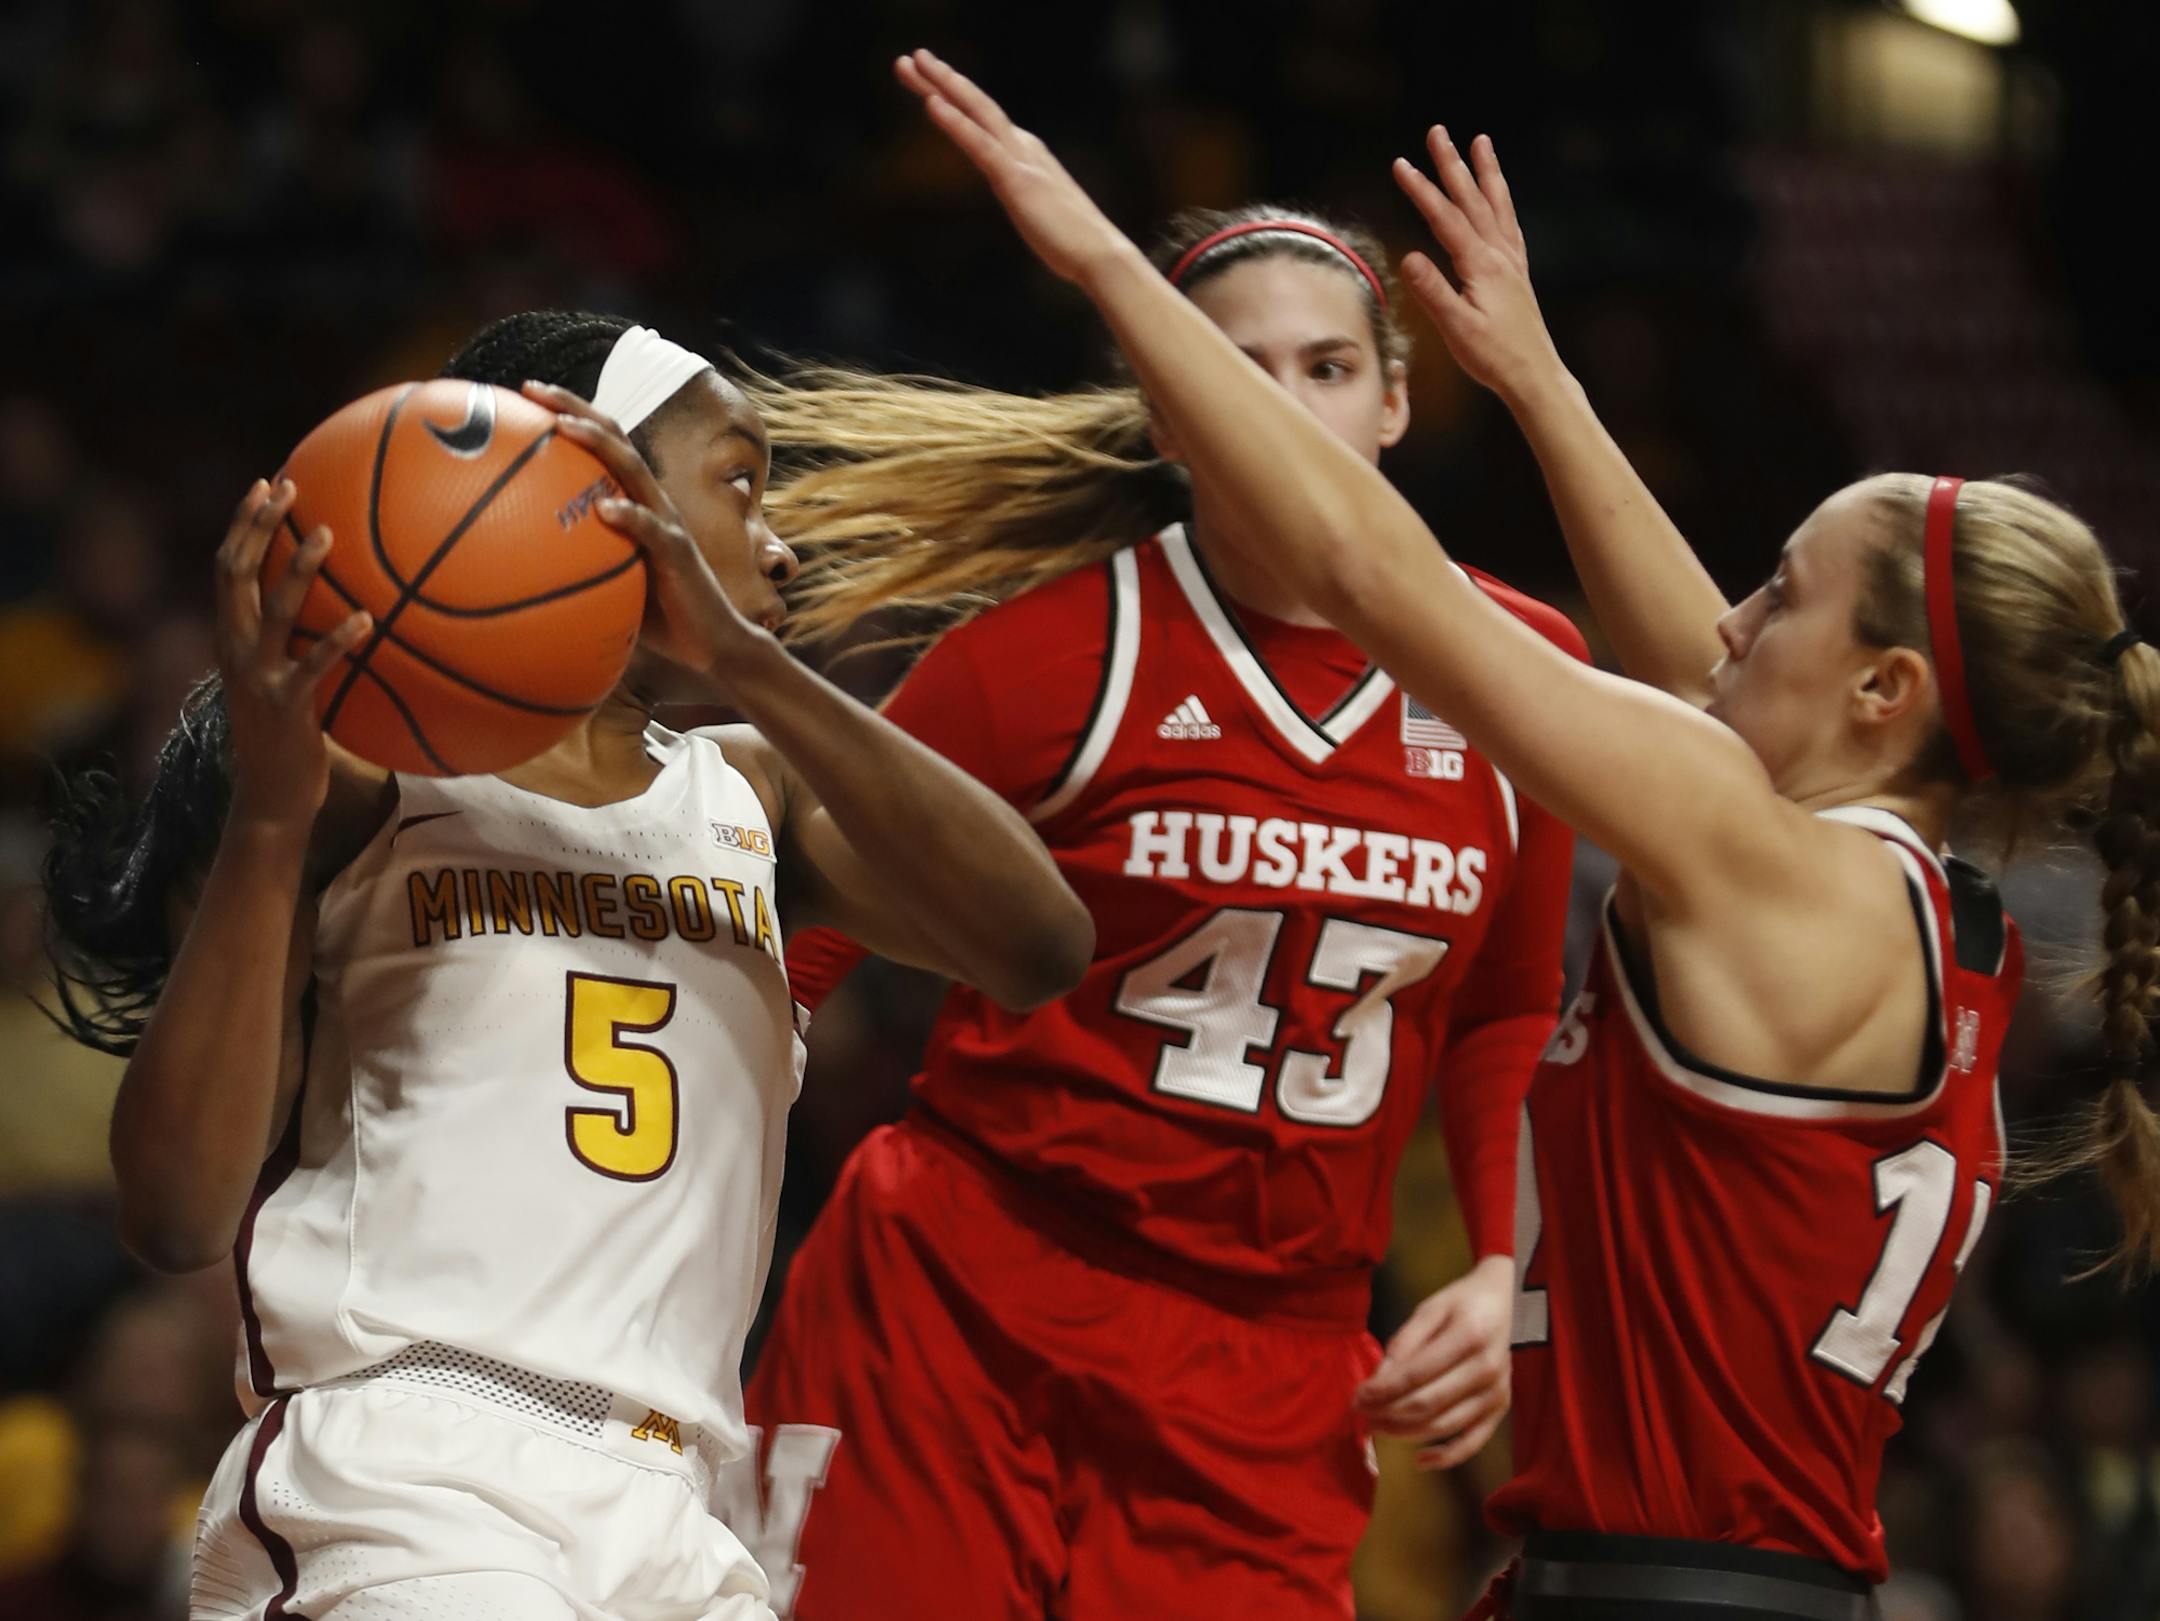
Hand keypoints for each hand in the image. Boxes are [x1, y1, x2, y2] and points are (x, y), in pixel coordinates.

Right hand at [214, 478, 370, 825]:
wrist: (270, 798)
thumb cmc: (287, 738)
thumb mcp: (284, 681)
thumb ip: (295, 643)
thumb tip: (341, 605)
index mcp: (231, 639)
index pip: (228, 568)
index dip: (243, 525)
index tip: (267, 483)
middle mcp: (235, 650)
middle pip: (236, 573)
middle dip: (258, 526)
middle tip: (287, 486)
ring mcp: (258, 677)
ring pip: (273, 610)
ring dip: (299, 568)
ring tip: (328, 534)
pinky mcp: (286, 706)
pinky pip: (313, 665)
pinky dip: (336, 638)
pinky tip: (366, 618)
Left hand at [524, 381, 771, 677]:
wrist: (712, 643)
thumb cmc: (657, 616)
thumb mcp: (610, 581)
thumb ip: (577, 563)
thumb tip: (516, 569)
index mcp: (634, 502)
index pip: (602, 444)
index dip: (568, 413)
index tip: (525, 395)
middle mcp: (651, 501)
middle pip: (613, 437)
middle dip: (573, 407)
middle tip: (532, 388)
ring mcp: (667, 523)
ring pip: (632, 470)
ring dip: (597, 443)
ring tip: (563, 427)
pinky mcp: (678, 554)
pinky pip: (653, 530)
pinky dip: (630, 516)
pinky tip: (604, 509)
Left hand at [894, 48, 1135, 288]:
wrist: (1101, 256)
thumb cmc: (1072, 243)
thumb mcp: (1041, 213)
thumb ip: (1026, 198)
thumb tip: (1023, 204)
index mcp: (1027, 155)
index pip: (984, 119)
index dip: (954, 97)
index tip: (926, 83)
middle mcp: (1024, 147)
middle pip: (976, 103)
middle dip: (941, 79)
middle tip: (909, 57)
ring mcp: (1021, 159)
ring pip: (976, 111)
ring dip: (942, 84)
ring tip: (911, 62)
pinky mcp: (1017, 179)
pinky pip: (979, 144)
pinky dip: (955, 121)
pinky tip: (931, 102)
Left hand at [1353, 1254, 1513, 1469]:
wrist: (1499, 1302)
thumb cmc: (1459, 1303)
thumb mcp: (1429, 1309)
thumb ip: (1404, 1343)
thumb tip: (1379, 1380)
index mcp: (1469, 1336)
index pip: (1416, 1374)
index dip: (1382, 1390)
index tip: (1357, 1396)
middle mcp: (1488, 1368)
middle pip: (1428, 1403)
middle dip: (1387, 1412)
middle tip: (1361, 1412)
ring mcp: (1497, 1392)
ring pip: (1444, 1425)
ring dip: (1405, 1432)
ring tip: (1377, 1427)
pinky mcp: (1501, 1408)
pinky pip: (1473, 1442)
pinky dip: (1446, 1457)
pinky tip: (1419, 1460)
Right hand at [1393, 128, 1563, 404]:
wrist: (1534, 375)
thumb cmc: (1494, 358)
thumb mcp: (1458, 330)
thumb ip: (1433, 293)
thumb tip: (1409, 257)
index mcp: (1481, 266)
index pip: (1445, 219)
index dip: (1422, 190)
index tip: (1400, 164)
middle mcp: (1500, 255)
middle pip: (1472, 199)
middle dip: (1451, 164)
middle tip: (1437, 132)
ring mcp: (1511, 261)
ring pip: (1495, 205)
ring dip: (1484, 172)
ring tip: (1479, 141)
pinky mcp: (1517, 273)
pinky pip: (1508, 224)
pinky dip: (1501, 201)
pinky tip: (1497, 196)